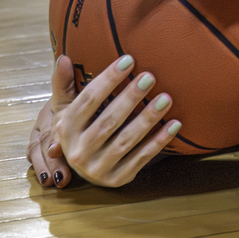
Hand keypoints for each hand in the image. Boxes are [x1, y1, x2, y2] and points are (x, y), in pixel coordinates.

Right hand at [33, 53, 178, 187]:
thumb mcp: (66, 109)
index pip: (87, 101)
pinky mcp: (117, 180)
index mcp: (65, 130)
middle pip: (107, 122)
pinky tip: (175, 124)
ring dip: (147, 119)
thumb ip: (64, 84)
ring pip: (125, 141)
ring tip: (166, 98)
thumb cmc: (81, 128)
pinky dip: (159, 141)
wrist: (87, 165)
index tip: (129, 60)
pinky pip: (141, 158)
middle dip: (130, 98)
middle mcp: (78, 152)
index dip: (108, 80)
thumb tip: (64, 57)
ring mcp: (97, 169)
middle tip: (150, 77)